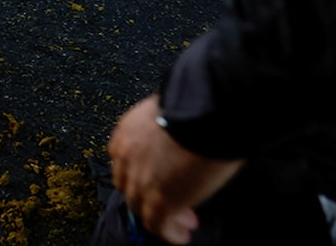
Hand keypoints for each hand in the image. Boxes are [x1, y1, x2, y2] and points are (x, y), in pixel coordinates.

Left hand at [108, 95, 243, 243]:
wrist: (209, 109)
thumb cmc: (199, 103)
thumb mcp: (175, 111)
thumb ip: (170, 127)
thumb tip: (184, 134)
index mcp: (129, 131)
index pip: (126, 161)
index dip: (144, 174)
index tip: (161, 178)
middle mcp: (128, 155)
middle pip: (131, 186)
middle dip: (151, 197)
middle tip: (173, 203)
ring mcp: (141, 179)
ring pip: (142, 207)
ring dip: (163, 218)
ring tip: (183, 222)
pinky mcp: (161, 199)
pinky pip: (158, 225)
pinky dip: (169, 233)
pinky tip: (181, 234)